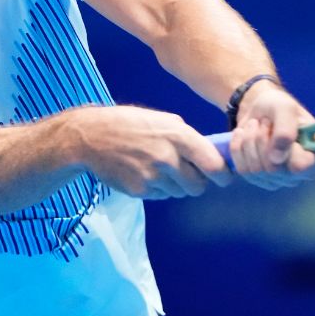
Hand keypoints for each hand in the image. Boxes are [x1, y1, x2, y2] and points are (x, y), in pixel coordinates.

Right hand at [63, 105, 235, 200]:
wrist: (90, 137)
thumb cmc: (127, 124)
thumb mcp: (161, 119)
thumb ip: (186, 136)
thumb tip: (209, 154)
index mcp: (178, 136)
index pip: (214, 165)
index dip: (223, 175)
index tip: (224, 178)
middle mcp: (168, 158)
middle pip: (198, 186)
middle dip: (195, 182)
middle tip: (186, 174)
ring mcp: (153, 176)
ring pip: (179, 192)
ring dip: (174, 185)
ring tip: (156, 169)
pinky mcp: (139, 190)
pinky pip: (160, 196)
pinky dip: (156, 189)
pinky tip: (142, 173)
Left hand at [225, 82, 314, 190]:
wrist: (259, 108)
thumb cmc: (278, 106)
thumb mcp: (285, 108)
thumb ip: (286, 130)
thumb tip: (276, 160)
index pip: (300, 165)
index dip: (285, 147)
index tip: (280, 127)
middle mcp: (304, 173)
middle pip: (274, 170)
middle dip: (262, 140)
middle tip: (264, 122)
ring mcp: (282, 179)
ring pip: (256, 171)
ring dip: (249, 141)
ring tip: (255, 125)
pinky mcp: (260, 179)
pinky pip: (242, 170)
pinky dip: (238, 148)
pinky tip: (243, 134)